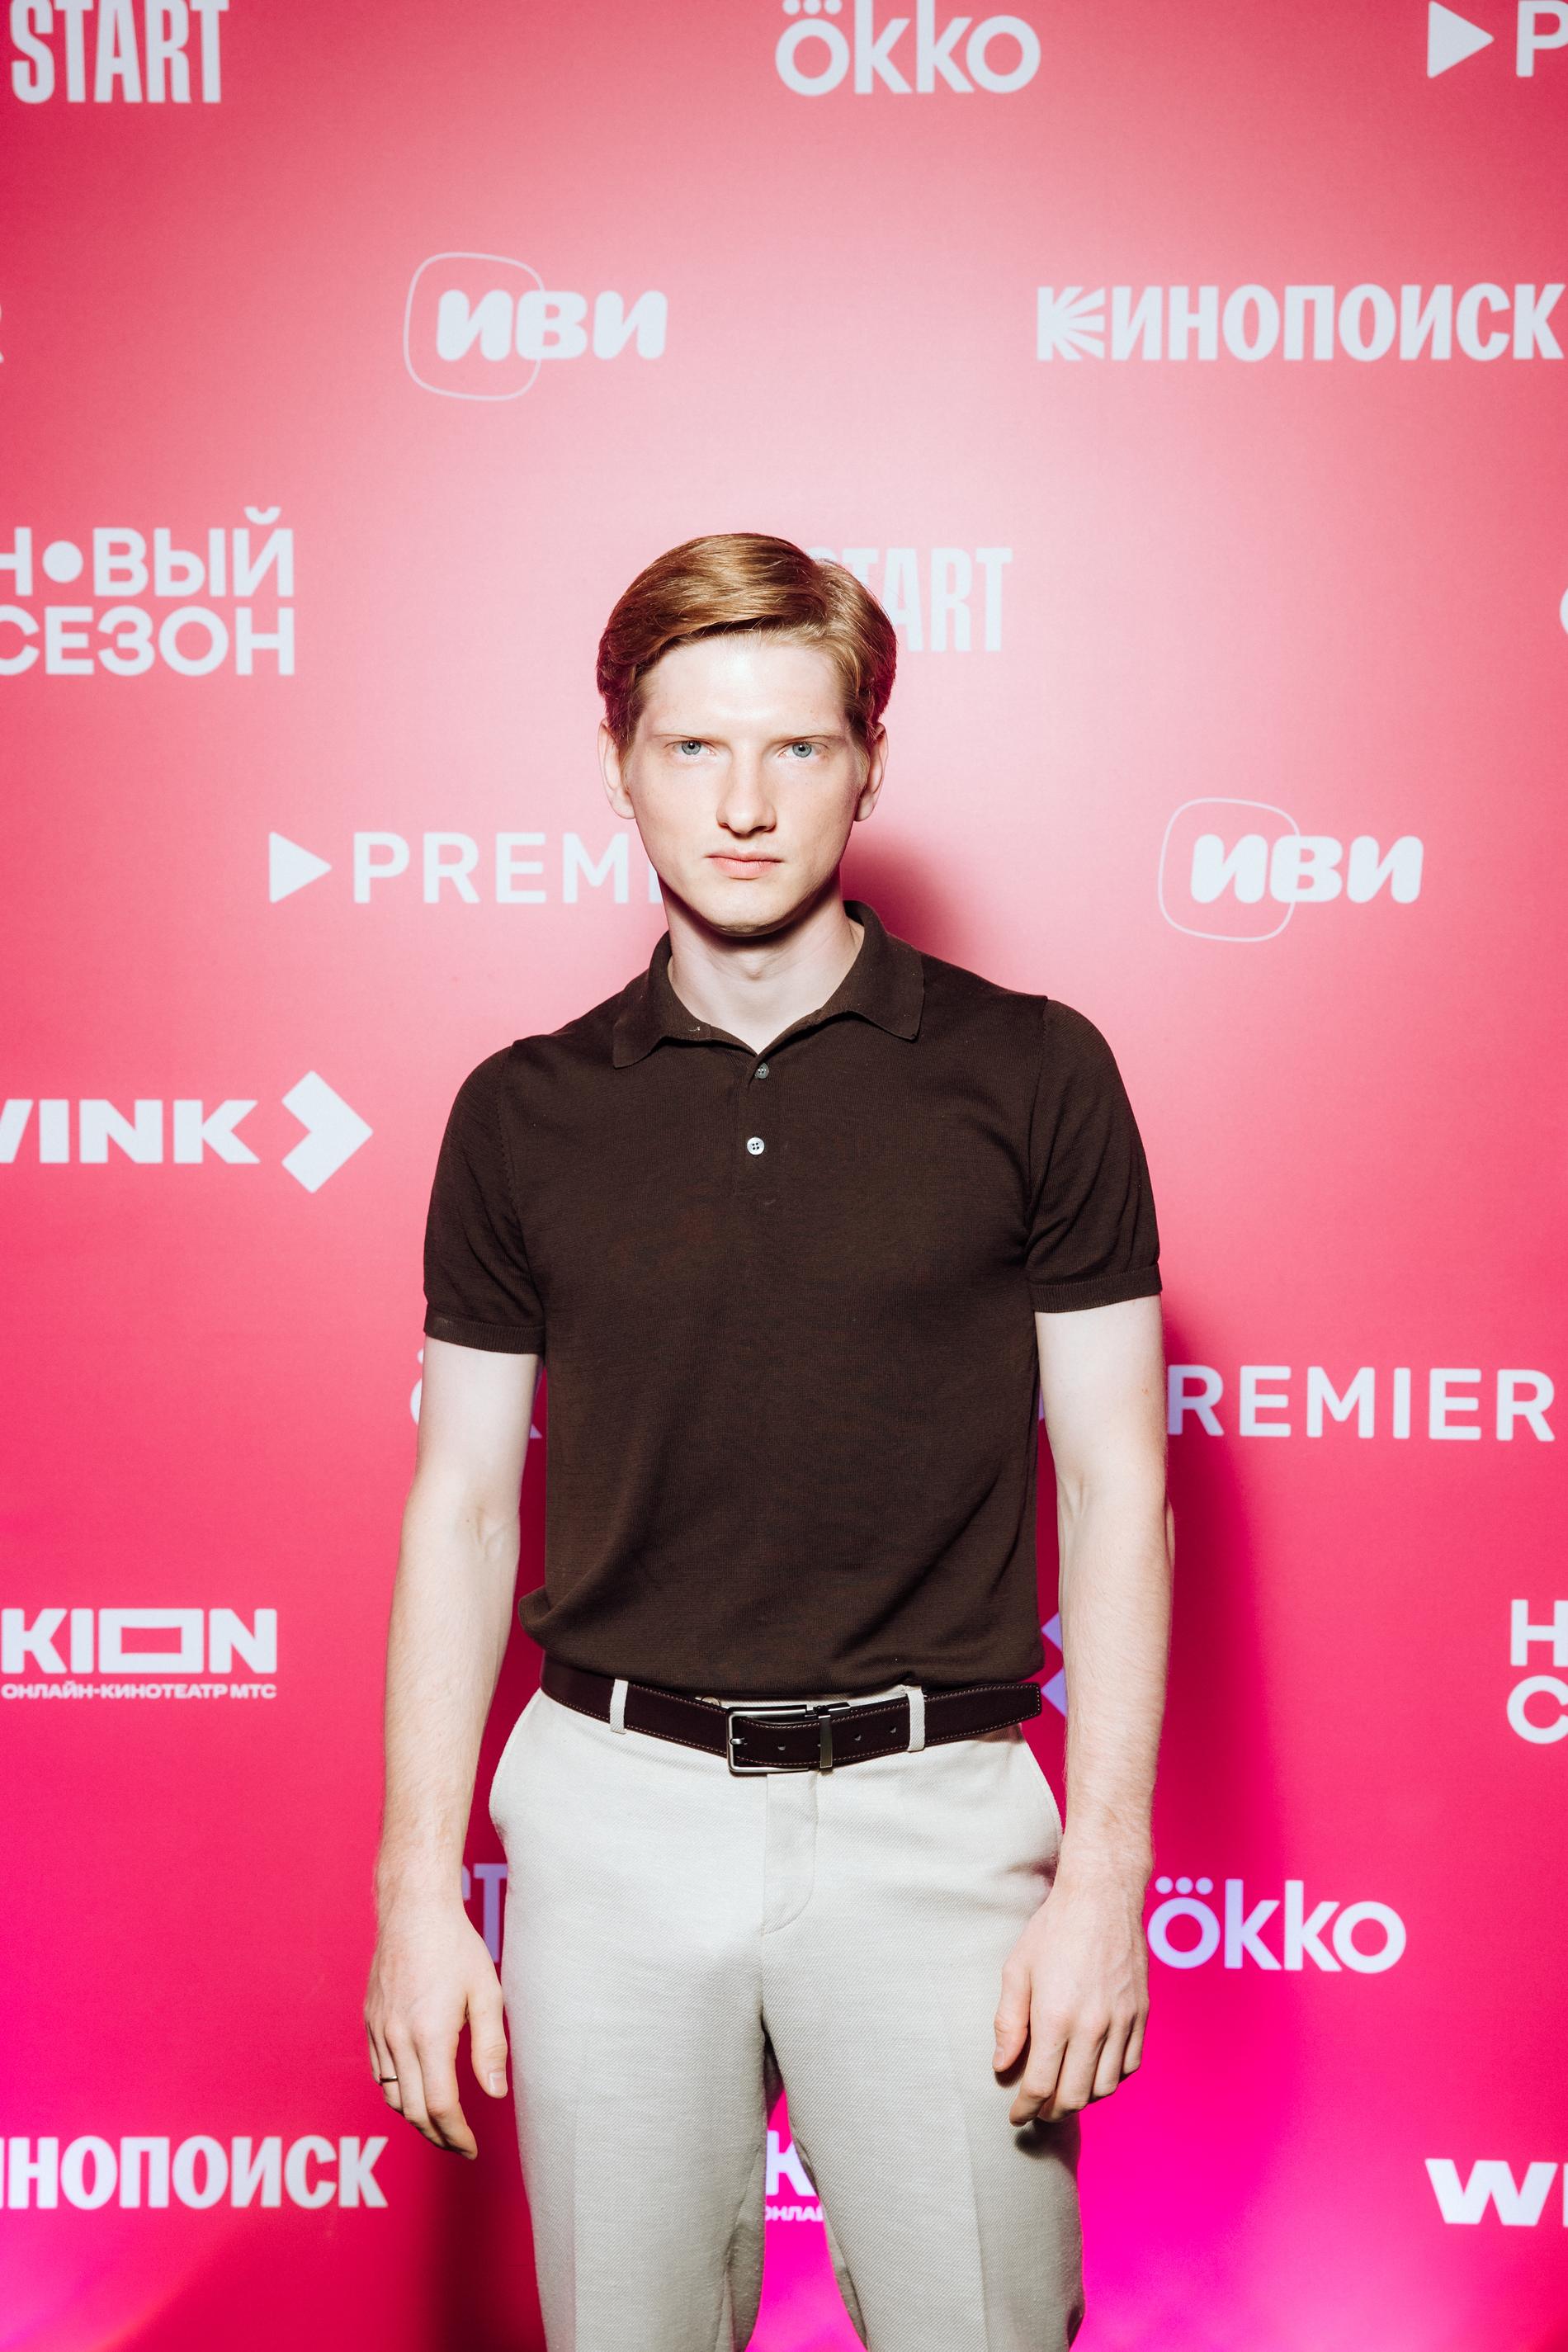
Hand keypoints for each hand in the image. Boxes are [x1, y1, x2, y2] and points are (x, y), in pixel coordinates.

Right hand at [364, 1901, 509, 2157]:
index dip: (457, 2136)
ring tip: (442, 2124)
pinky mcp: (370, 2022)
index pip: (440, 2106)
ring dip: (416, 2119)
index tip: (471, 2148)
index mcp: (430, 2034)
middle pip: (413, 2111)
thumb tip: (495, 2094)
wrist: (413, 1910)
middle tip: (459, 2145)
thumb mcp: (487, 1993)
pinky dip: (397, 2093)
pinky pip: (379, 2073)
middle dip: (437, 2137)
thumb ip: (491, 2047)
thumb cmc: (456, 1948)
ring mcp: (379, 2030)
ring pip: (392, 2097)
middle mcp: (398, 2038)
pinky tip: (417, 2090)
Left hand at [991, 1856, 1148, 2125]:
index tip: (1016, 2116)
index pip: (1040, 2085)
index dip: (1025, 2109)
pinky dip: (1111, 2078)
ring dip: (1082, 2098)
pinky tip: (1094, 2070)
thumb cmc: (1053, 1930)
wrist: (1102, 1897)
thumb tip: (1001, 2066)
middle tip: (1037, 2109)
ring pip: (1104, 2088)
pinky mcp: (1141, 2015)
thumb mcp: (1017, 1970)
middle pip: (1074, 2096)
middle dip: (1051, 2112)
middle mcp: (1092, 2026)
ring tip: (1064, 2090)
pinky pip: (1130, 2065)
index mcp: (1055, 2017)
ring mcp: (1121, 2022)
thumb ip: (1008, 2022)